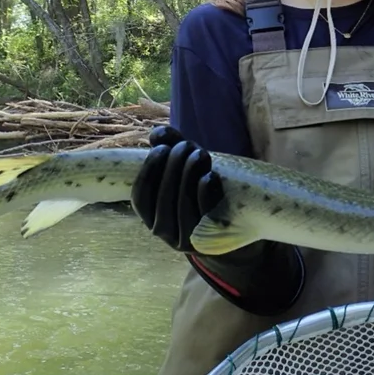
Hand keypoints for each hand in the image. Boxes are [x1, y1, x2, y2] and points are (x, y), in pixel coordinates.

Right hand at [131, 125, 304, 315]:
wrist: (232, 225)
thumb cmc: (201, 190)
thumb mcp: (184, 168)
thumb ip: (170, 148)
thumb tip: (157, 134)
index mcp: (151, 215)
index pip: (141, 196)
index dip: (148, 172)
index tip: (161, 148)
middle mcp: (164, 231)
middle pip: (163, 198)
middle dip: (173, 167)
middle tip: (186, 145)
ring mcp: (186, 239)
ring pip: (182, 207)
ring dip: (189, 176)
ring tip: (200, 153)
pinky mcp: (209, 241)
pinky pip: (204, 217)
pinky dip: (205, 194)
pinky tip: (210, 176)